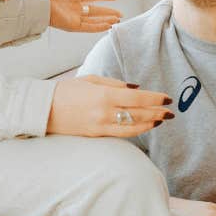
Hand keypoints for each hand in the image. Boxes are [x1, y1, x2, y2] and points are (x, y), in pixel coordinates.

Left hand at [43, 0, 121, 32]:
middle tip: (120, 14)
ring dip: (106, 20)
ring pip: (94, 20)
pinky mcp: (72, 26)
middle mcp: (74, 8)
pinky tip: (109, 26)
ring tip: (118, 20)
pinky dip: (98, 27)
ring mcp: (73, 18)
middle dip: (107, 12)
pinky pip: (88, 27)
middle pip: (95, 11)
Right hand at [47, 75, 173, 136]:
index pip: (137, 98)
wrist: (44, 109)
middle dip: (157, 112)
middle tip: (171, 111)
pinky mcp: (96, 135)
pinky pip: (121, 134)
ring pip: (132, 127)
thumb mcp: (91, 80)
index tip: (167, 98)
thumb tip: (136, 88)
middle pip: (139, 114)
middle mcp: (105, 112)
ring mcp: (101, 126)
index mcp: (104, 95)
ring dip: (150, 123)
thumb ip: (115, 84)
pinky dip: (136, 130)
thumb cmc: (66, 90)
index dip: (155, 99)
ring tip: (161, 119)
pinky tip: (145, 126)